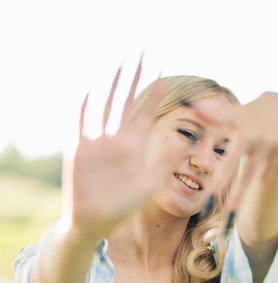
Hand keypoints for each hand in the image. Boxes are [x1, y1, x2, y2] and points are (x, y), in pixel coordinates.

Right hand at [63, 60, 186, 241]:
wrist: (92, 221)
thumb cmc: (120, 208)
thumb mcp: (147, 183)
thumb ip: (165, 162)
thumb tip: (187, 141)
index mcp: (135, 149)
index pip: (146, 115)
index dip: (155, 96)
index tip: (165, 76)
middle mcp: (117, 142)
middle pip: (127, 104)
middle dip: (134, 80)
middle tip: (141, 55)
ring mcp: (98, 142)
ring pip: (106, 107)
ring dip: (113, 86)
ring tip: (119, 65)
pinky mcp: (80, 148)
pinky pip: (82, 121)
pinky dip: (86, 105)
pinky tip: (91, 89)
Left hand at [191, 92, 277, 222]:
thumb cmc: (244, 115)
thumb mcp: (226, 116)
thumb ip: (207, 122)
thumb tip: (194, 130)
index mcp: (243, 133)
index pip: (229, 164)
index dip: (219, 183)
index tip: (209, 200)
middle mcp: (263, 139)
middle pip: (247, 176)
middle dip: (236, 198)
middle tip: (227, 218)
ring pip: (262, 175)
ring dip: (254, 173)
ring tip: (255, 152)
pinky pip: (277, 170)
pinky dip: (269, 166)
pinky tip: (269, 151)